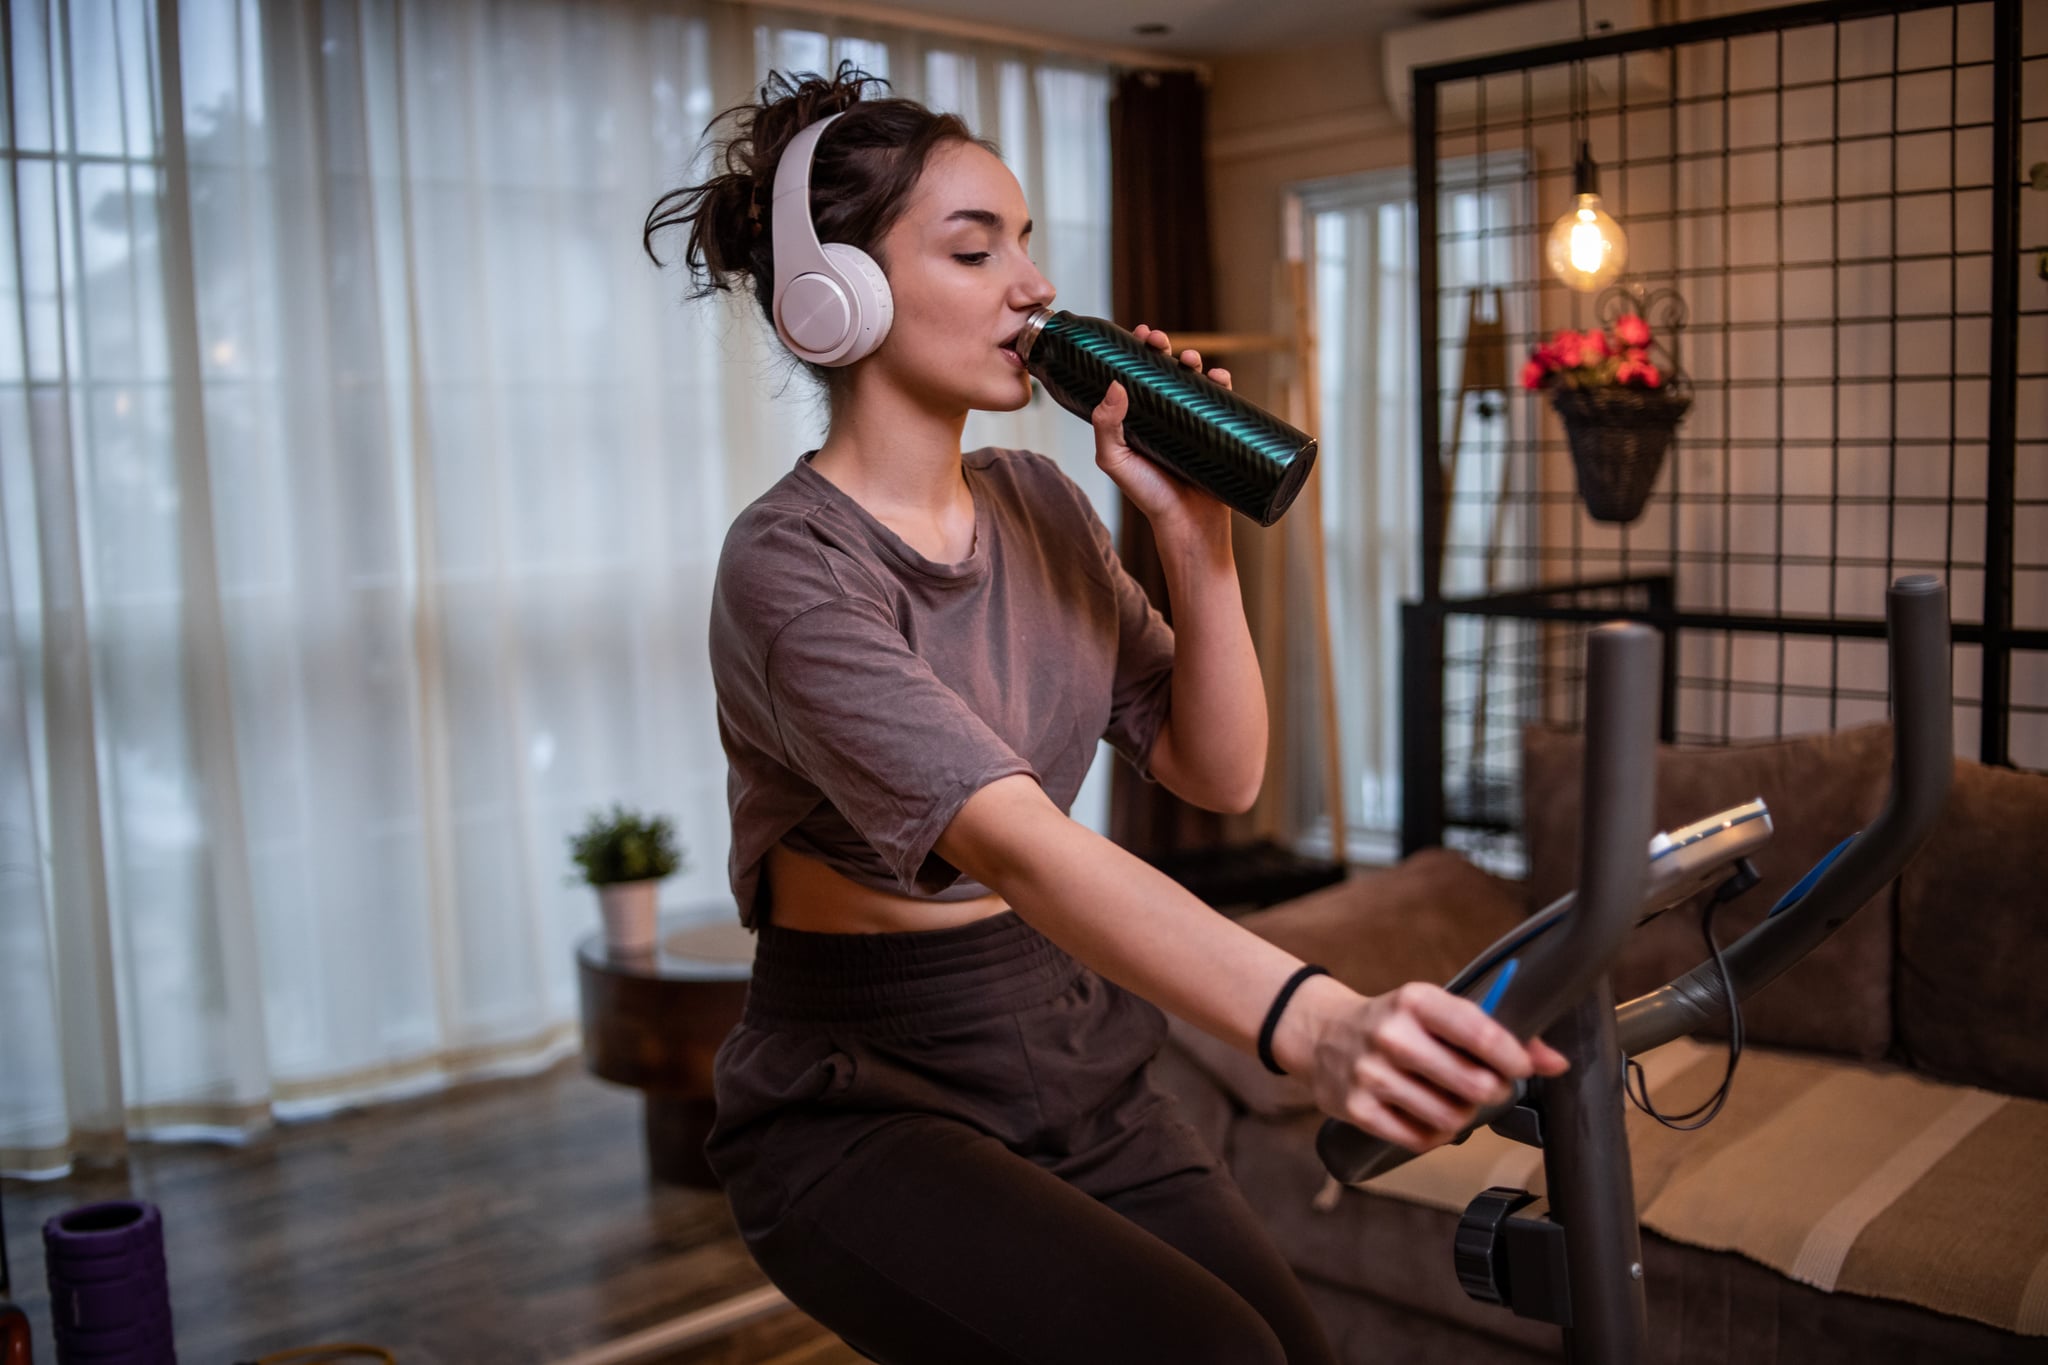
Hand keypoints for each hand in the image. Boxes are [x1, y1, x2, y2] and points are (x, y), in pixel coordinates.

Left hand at [1091, 324, 1233, 545]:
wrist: (1189, 526)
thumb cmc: (1148, 497)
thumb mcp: (1116, 462)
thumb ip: (1106, 427)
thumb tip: (1115, 385)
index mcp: (1136, 418)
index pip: (1135, 376)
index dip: (1137, 352)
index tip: (1138, 335)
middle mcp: (1163, 417)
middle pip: (1164, 371)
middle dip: (1164, 349)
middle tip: (1159, 341)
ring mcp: (1191, 423)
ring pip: (1193, 381)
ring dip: (1193, 361)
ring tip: (1190, 359)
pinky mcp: (1217, 432)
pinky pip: (1222, 401)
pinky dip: (1222, 384)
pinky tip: (1220, 377)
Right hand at [1305, 981, 1570, 1154]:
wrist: (1322, 1034)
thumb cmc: (1396, 1023)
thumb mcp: (1438, 1012)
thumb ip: (1498, 1034)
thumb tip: (1557, 1063)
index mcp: (1416, 1000)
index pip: (1479, 1032)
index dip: (1512, 1057)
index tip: (1519, 1067)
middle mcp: (1391, 1035)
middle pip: (1473, 1084)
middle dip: (1490, 1091)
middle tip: (1484, 1086)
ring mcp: (1370, 1074)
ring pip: (1449, 1117)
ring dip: (1460, 1115)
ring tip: (1450, 1099)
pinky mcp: (1357, 1109)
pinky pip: (1419, 1139)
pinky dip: (1432, 1134)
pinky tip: (1425, 1115)